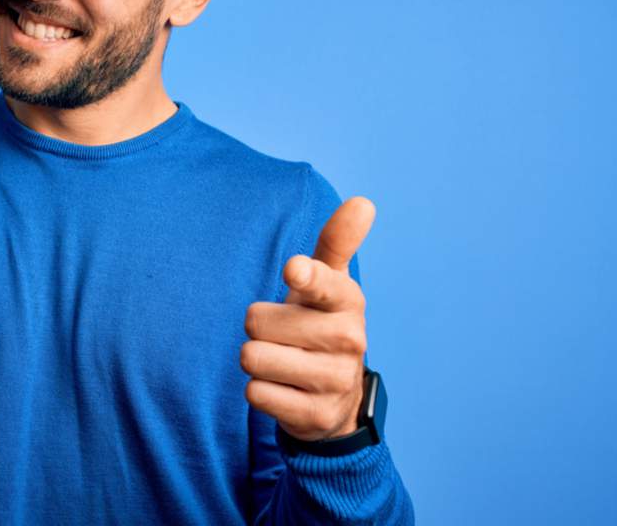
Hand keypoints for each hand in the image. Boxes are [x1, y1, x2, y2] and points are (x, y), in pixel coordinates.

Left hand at [241, 197, 375, 441]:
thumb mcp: (329, 283)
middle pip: (257, 321)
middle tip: (283, 334)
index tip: (294, 270)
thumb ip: (338, 241)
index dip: (304, 276)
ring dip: (256, 359)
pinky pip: (255, 393)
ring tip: (282, 360)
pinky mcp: (315, 415)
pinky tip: (284, 388)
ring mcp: (334, 379)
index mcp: (347, 298)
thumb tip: (364, 202)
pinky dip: (260, 390)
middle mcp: (349, 338)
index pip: (322, 281)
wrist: (336, 395)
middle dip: (258, 328)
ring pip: (253, 357)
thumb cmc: (320, 322)